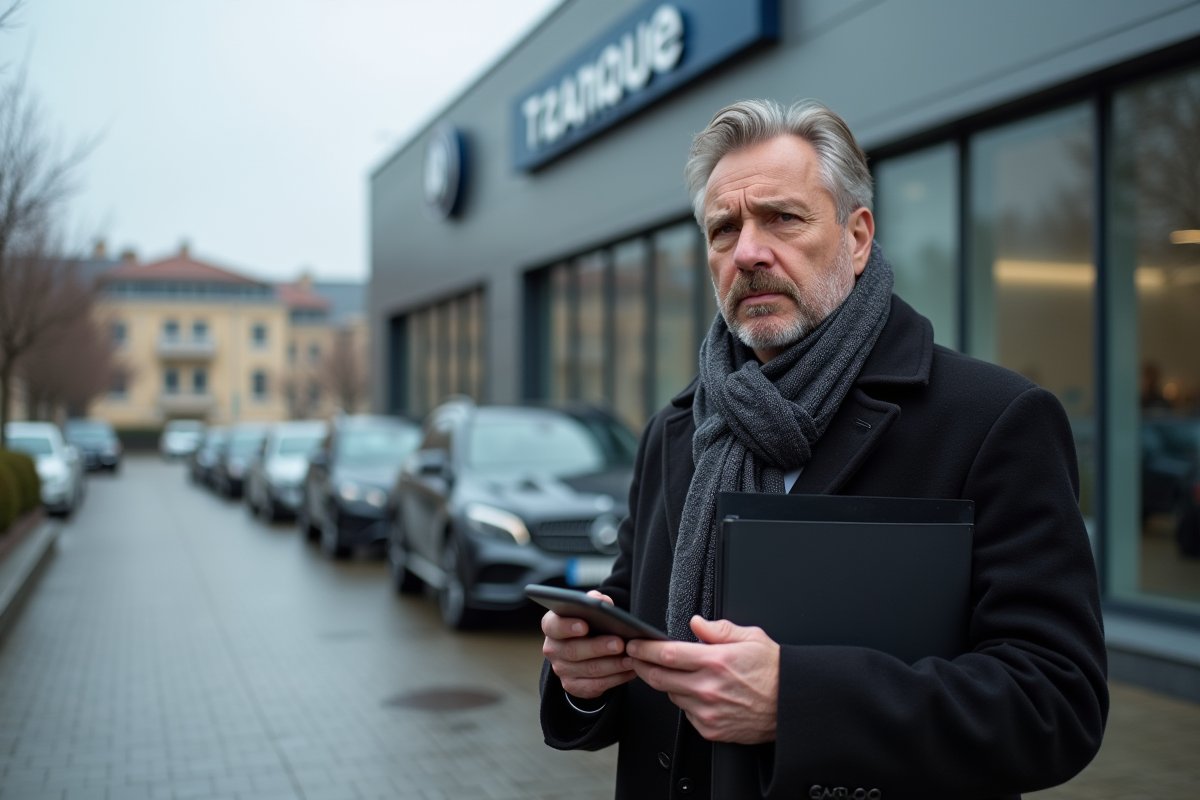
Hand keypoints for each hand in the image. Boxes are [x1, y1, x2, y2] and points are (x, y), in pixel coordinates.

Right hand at [541, 591, 636, 699]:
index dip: (567, 626)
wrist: (585, 650)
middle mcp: (553, 649)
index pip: (553, 626)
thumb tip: (602, 601)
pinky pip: (597, 685)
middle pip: (573, 650)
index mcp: (552, 626)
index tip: (585, 626)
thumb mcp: (589, 610)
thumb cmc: (589, 624)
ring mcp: (562, 670)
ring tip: (631, 658)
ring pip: (589, 670)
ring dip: (613, 665)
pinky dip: (616, 678)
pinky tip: (631, 670)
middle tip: (619, 644)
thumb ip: (594, 601)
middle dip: (598, 647)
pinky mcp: (573, 686)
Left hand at [626, 616, 779, 743]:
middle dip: (642, 666)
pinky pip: (686, 714)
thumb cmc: (774, 672)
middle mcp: (708, 688)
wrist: (791, 706)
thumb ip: (719, 629)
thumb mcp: (751, 638)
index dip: (644, 649)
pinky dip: (686, 702)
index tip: (634, 645)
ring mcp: (708, 712)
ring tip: (673, 674)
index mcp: (716, 661)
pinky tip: (696, 693)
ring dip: (666, 684)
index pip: (667, 654)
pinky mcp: (710, 729)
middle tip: (636, 658)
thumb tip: (696, 623)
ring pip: (671, 696)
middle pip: (659, 678)